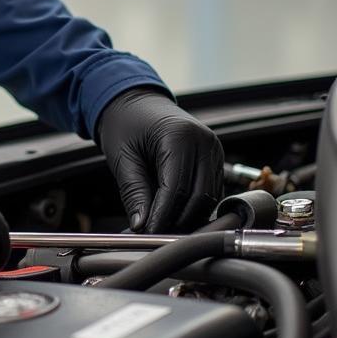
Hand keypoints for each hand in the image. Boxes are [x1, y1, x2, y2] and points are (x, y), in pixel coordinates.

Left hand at [98, 87, 223, 232]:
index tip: (147, 233)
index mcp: (180, 136)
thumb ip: (134, 191)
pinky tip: (173, 215)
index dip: (163, 215)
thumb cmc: (125, 123)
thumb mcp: (122, 156)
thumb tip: (142, 226)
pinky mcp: (215, 159)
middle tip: (153, 236)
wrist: (134, 102)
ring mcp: (214, 150)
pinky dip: (193, 207)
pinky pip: (210, 191)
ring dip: (187, 218)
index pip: (177, 188)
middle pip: (199, 197)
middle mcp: (205, 142)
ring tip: (160, 228)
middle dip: (177, 221)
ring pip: (208, 198)